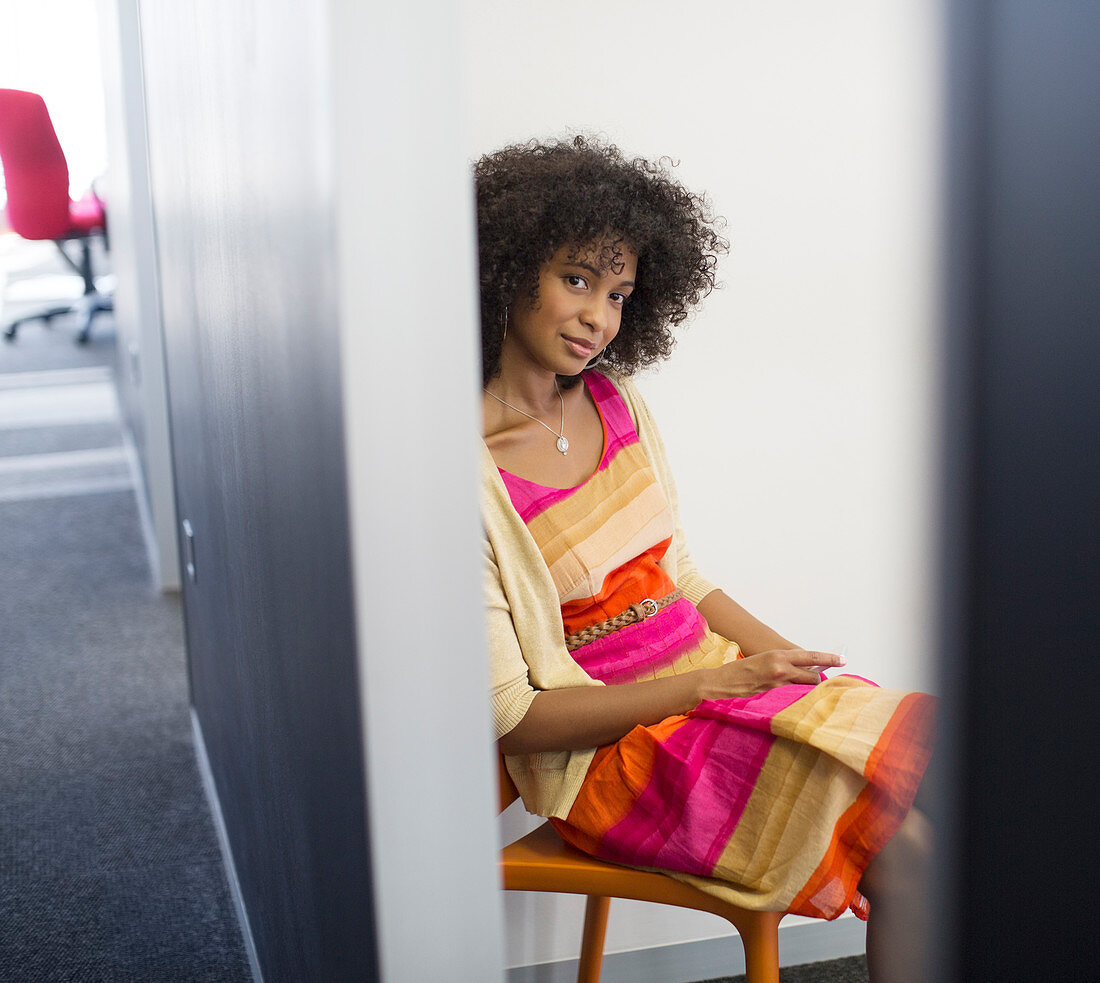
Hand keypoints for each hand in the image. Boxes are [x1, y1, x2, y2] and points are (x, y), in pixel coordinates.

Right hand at [695, 648, 846, 700]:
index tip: (842, 660)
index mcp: (778, 655)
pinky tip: (791, 700)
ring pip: (804, 688)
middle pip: (812, 676)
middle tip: (818, 683)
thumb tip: (800, 669)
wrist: (720, 683)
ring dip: (807, 690)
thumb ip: (782, 663)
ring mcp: (777, 684)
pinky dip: (795, 698)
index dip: (828, 659)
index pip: (810, 657)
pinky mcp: (773, 697)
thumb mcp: (763, 660)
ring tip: (802, 692)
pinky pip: (792, 698)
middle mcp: (780, 668)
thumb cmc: (739, 671)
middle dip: (817, 680)